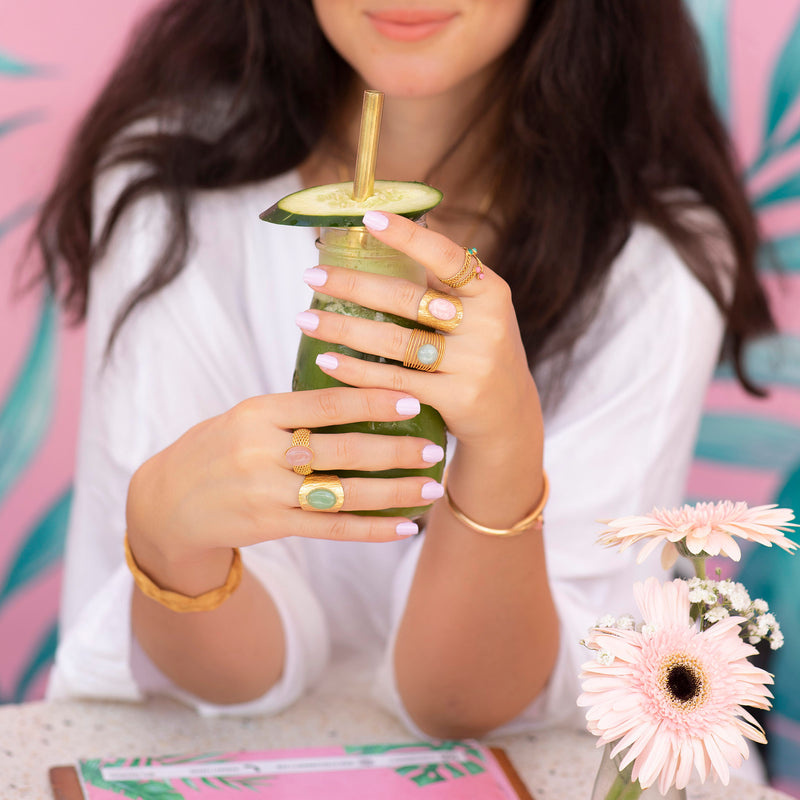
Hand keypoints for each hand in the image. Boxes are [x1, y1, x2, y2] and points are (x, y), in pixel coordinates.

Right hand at [125, 386, 444, 568]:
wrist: (164, 505)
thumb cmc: (213, 450)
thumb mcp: (242, 416)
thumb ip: (290, 409)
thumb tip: (356, 393)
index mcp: (256, 412)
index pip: (324, 402)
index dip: (371, 399)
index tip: (413, 396)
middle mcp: (260, 451)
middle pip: (341, 448)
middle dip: (394, 449)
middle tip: (434, 448)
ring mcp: (266, 492)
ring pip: (343, 492)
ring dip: (394, 492)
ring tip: (431, 487)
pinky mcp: (270, 526)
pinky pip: (331, 528)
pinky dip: (371, 529)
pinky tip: (404, 527)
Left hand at [296, 211, 541, 452]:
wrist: (509, 413)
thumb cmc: (481, 351)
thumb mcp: (478, 311)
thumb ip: (443, 282)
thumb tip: (387, 236)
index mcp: (491, 291)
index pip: (446, 256)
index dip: (408, 236)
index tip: (368, 218)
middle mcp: (487, 324)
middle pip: (408, 298)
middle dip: (353, 285)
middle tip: (311, 275)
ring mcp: (473, 363)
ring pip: (395, 340)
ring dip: (343, 328)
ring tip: (305, 319)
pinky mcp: (456, 398)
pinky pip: (395, 380)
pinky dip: (357, 371)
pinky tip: (327, 360)